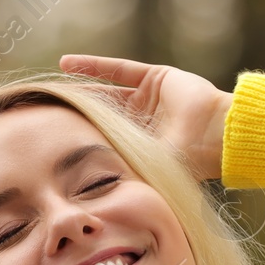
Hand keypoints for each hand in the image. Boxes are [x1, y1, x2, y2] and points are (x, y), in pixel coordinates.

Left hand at [59, 54, 233, 180]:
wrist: (217, 136)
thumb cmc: (185, 160)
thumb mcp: (146, 171)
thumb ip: (121, 175)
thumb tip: (84, 199)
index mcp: (142, 148)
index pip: (104, 140)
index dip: (80, 139)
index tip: (52, 141)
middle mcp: (145, 123)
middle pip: (103, 115)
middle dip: (78, 113)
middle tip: (46, 113)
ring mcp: (149, 99)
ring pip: (107, 91)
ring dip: (80, 88)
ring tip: (51, 88)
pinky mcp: (156, 77)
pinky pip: (118, 70)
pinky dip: (92, 65)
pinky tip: (65, 65)